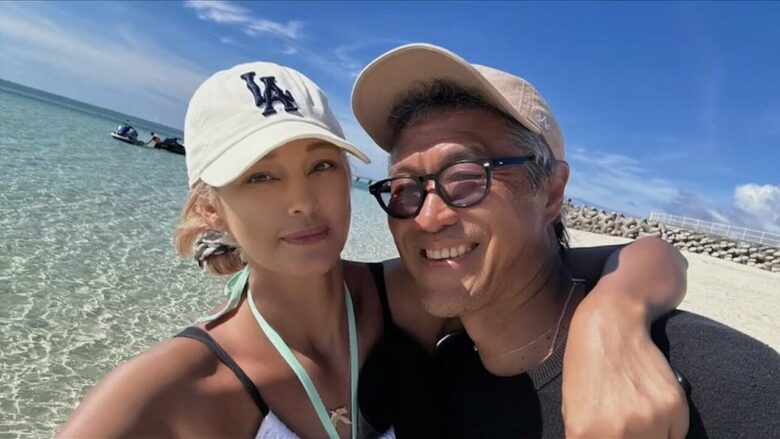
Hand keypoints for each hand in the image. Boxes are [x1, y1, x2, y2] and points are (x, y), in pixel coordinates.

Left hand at [562, 296, 688, 438]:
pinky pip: (678, 433)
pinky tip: (654, 403)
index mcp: (585, 435)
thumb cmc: (586, 366)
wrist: (610, 325)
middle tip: (630, 426)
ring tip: (640, 414)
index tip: (617, 435)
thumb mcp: (572, 410)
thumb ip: (591, 438)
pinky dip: (670, 426)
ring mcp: (648, 420)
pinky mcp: (674, 406)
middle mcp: (618, 433)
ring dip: (654, 436)